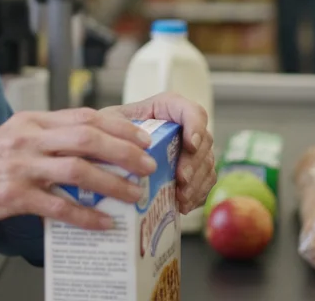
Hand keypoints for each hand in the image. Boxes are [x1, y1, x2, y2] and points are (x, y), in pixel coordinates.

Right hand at [0, 108, 157, 230]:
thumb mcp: (12, 138)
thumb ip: (46, 137)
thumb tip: (88, 144)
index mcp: (31, 121)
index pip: (84, 115)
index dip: (119, 125)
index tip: (142, 136)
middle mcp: (28, 139)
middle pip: (87, 138)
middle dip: (125, 151)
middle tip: (147, 164)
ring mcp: (21, 167)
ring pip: (78, 170)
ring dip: (112, 183)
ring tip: (133, 194)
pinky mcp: (13, 196)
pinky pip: (58, 206)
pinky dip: (85, 216)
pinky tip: (103, 223)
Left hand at [106, 93, 215, 214]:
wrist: (107, 151)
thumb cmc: (108, 130)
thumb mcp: (108, 122)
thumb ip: (116, 128)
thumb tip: (132, 147)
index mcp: (167, 108)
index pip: (192, 111)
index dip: (195, 126)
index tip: (190, 145)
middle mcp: (184, 127)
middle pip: (204, 141)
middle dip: (194, 162)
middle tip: (181, 179)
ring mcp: (191, 150)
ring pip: (206, 164)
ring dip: (196, 182)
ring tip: (181, 197)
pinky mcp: (193, 171)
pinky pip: (205, 182)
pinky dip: (196, 194)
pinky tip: (182, 204)